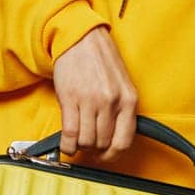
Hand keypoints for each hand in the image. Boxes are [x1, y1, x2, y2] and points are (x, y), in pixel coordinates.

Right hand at [51, 26, 137, 161]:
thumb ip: (120, 109)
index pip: (124, 141)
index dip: (112, 155)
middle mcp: (111, 101)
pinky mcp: (70, 98)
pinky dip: (66, 145)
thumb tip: (112, 138)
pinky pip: (70, 133)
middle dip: (94, 149)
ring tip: (76, 141)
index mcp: (129, 100)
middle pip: (102, 143)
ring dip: (80, 146)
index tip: (104, 157)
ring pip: (86, 141)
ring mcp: (90, 100)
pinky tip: (65, 144)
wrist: (79, 37)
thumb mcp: (121, 84)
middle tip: (87, 145)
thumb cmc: (100, 60)